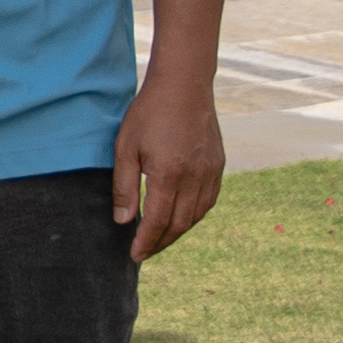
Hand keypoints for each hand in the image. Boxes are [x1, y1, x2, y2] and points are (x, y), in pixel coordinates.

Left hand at [112, 79, 226, 261]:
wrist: (184, 86)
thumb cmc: (148, 113)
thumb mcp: (125, 147)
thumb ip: (124, 186)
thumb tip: (123, 221)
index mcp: (169, 175)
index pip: (158, 221)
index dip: (146, 242)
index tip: (135, 256)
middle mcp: (195, 178)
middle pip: (180, 224)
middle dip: (161, 242)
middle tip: (145, 252)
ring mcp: (211, 172)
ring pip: (197, 215)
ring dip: (178, 231)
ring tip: (160, 239)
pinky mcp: (219, 165)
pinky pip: (208, 200)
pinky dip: (194, 215)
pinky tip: (181, 217)